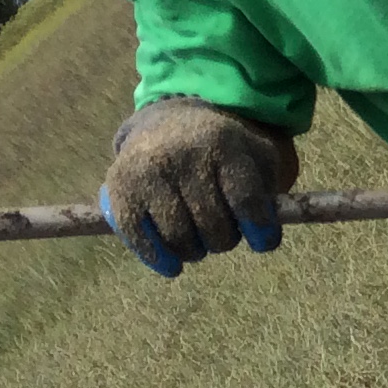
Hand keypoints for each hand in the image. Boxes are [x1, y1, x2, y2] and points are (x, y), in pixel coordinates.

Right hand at [98, 97, 294, 276]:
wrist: (165, 122)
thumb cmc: (219, 148)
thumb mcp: (253, 152)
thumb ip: (268, 186)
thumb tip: (267, 228)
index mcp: (222, 144)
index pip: (245, 198)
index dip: (258, 228)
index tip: (264, 243)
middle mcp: (182, 155)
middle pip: (212, 223)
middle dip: (224, 239)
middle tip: (222, 236)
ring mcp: (147, 172)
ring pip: (178, 236)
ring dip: (194, 251)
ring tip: (198, 243)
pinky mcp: (119, 188)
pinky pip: (139, 236)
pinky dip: (158, 257)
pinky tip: (171, 265)